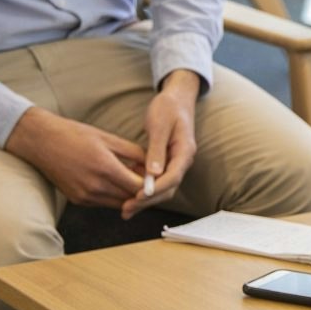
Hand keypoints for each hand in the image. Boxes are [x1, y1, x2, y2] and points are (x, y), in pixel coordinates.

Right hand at [5, 107, 146, 209]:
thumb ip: (133, 153)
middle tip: (148, 180)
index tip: (156, 177)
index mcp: (105, 167)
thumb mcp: (108, 138)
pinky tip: (114, 183)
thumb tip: (151, 165)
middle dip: (142, 192)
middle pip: (130, 199)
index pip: (138, 187)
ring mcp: (85, 196)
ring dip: (128, 196)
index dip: (151, 184)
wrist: (41, 142)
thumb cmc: (75, 135)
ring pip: (118, 204)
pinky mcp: (77, 200)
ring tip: (131, 179)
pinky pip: (103, 203)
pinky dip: (112, 196)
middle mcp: (95, 186)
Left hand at [128, 70, 200, 217]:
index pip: (173, 177)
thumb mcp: (160, 124)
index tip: (138, 196)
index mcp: (185, 151)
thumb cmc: (168, 108)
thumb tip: (154, 173)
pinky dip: (144, 191)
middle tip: (127, 209)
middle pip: (169, 189)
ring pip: (163, 189)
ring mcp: (175, 163)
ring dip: (145, 200)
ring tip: (125, 210)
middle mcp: (183, 161)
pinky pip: (157, 182)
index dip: (156, 189)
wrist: (176, 99)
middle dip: (148, 201)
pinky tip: (127, 196)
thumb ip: (157, 149)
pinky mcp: (167, 164)